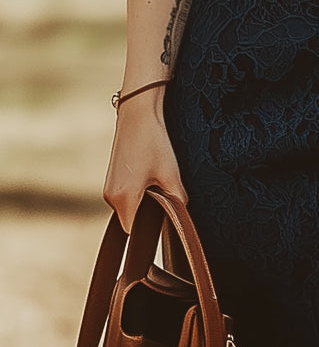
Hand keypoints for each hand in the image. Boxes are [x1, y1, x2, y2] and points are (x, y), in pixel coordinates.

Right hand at [102, 89, 187, 232]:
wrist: (137, 113)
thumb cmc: (154, 142)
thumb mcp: (172, 176)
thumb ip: (177, 204)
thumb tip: (182, 221)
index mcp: (123, 198)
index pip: (134, 233)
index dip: (149, 232)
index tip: (164, 225)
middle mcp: (110, 197)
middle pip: (133, 221)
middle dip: (149, 217)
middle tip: (166, 200)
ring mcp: (108, 188)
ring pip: (130, 209)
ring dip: (145, 204)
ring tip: (157, 184)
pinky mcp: (111, 179)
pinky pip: (126, 198)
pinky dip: (139, 194)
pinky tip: (149, 178)